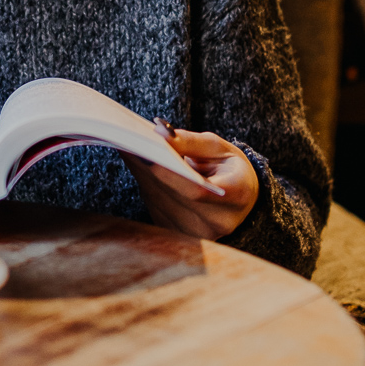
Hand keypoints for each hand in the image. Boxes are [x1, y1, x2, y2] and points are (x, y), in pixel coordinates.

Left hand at [124, 129, 258, 240]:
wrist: (239, 201)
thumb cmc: (230, 169)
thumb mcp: (219, 148)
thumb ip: (190, 141)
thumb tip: (160, 133)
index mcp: (236, 197)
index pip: (196, 191)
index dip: (168, 173)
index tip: (145, 151)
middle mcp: (216, 222)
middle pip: (171, 194)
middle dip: (146, 165)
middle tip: (125, 139)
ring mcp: (194, 232)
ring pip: (157, 199)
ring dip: (139, 171)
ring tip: (126, 144)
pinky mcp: (176, 232)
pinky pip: (152, 204)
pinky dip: (143, 181)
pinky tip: (135, 161)